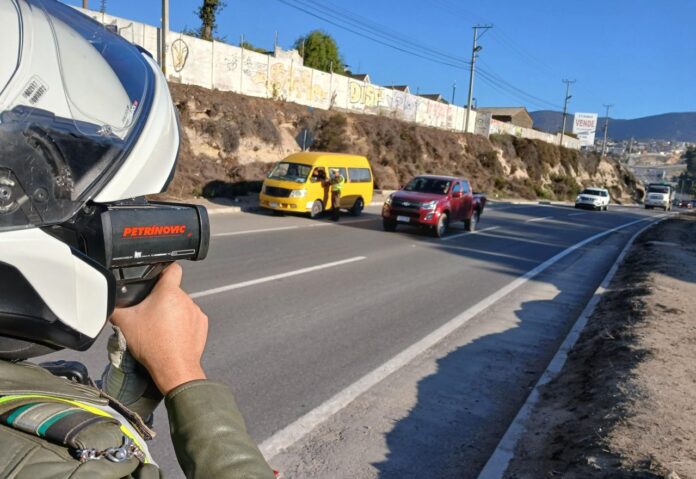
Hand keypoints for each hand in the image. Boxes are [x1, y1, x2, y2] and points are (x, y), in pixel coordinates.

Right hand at [110, 263, 207, 394]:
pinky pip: (191, 318)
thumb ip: (115, 308)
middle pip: (172, 291)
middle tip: (150, 314)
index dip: (163, 269)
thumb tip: (107, 303)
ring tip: (161, 328)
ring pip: (181, 305)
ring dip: (173, 312)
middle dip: (161, 299)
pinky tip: (173, 335)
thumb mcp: (125, 324)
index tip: (156, 275)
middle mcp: (186, 299)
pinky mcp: (202, 325)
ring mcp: (196, 312)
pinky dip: (183, 324)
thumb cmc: (152, 344)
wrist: (174, 368)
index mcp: (168, 292)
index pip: (172, 268)